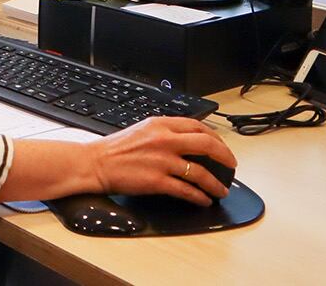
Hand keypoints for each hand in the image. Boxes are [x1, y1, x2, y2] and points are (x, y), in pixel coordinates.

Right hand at [87, 116, 236, 205]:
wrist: (94, 163)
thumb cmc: (114, 149)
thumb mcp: (141, 130)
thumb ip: (163, 132)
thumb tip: (186, 140)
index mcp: (160, 125)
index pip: (197, 127)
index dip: (215, 138)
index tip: (221, 147)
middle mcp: (163, 140)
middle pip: (206, 145)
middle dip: (225, 157)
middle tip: (231, 166)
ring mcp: (162, 161)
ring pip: (201, 172)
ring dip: (216, 184)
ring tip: (221, 190)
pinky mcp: (157, 181)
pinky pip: (187, 190)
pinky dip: (199, 197)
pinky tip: (204, 200)